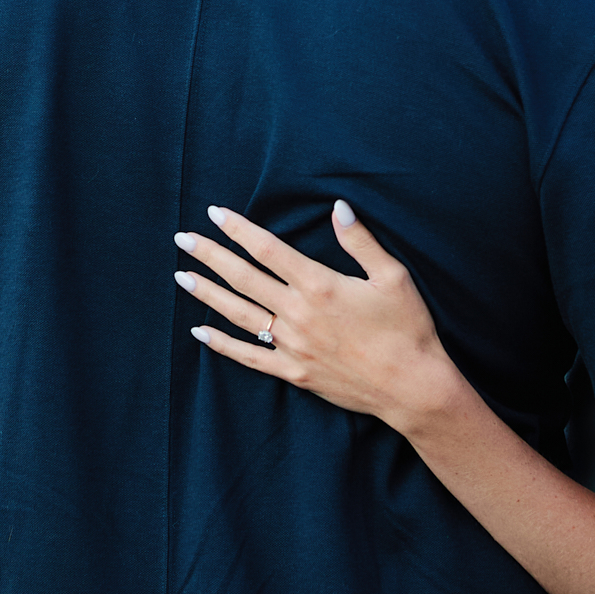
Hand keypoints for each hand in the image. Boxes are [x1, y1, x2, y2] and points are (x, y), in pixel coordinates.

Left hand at [174, 202, 455, 430]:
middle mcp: (298, 314)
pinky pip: (249, 357)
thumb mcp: (392, 276)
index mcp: (319, 285)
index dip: (238, 229)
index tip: (215, 213)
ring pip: (239, 314)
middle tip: (182, 239)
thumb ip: (360, 240)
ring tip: (182, 276)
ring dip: (207, 293)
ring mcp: (292, 346)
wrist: (412, 387)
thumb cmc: (407, 328)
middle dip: (210, 255)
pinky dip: (222, 344)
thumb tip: (338, 206)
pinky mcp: (294, 373)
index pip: (267, 249)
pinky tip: (200, 332)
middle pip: (243, 278)